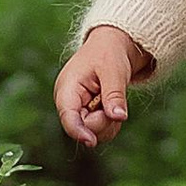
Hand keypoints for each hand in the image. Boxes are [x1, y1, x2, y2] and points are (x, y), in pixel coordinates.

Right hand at [54, 25, 150, 148]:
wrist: (113, 44)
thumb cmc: (109, 52)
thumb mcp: (114, 70)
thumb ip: (114, 94)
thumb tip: (118, 117)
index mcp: (67, 89)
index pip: (68, 117)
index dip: (78, 131)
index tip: (92, 141)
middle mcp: (69, 103)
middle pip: (83, 128)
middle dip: (103, 120)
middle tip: (114, 102)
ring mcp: (79, 110)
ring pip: (93, 133)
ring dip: (109, 122)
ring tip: (114, 100)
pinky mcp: (88, 114)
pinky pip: (100, 130)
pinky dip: (111, 123)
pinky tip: (113, 107)